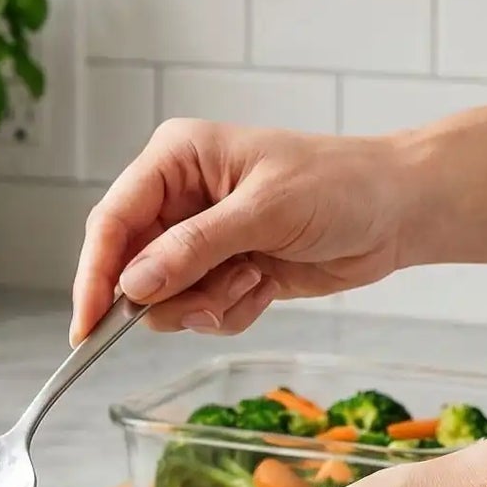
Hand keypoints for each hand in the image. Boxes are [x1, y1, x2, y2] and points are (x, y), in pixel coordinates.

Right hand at [70, 120, 418, 342]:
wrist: (398, 210)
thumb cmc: (339, 185)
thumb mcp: (264, 212)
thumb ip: (194, 248)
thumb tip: (132, 285)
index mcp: (175, 160)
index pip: (113, 221)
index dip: (95, 276)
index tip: (88, 327)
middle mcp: (177, 198)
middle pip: (130, 268)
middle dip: (168, 294)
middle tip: (210, 298)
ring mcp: (198, 238)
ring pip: (163, 299)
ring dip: (206, 303)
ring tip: (254, 278)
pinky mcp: (222, 271)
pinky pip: (198, 312)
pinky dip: (230, 311)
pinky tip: (266, 284)